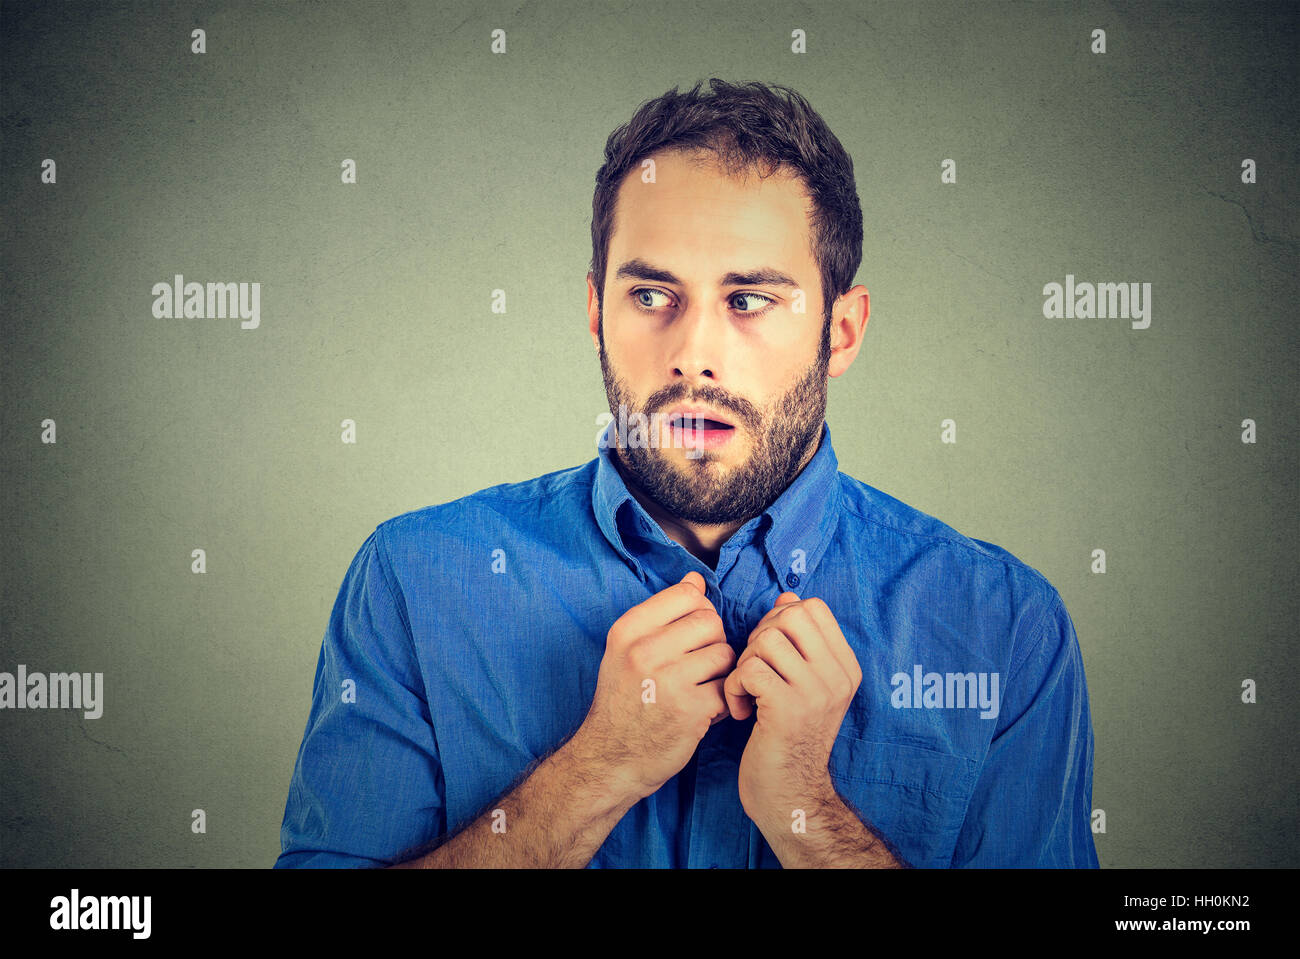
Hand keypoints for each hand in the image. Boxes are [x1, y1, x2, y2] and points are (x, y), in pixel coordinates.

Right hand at [573, 571, 735, 802]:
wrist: (611, 758)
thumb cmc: (624, 701)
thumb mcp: (628, 651)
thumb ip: (662, 614)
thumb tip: (695, 579)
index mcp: (628, 630)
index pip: (687, 595)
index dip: (699, 611)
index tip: (692, 633)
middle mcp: (644, 651)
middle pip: (710, 621)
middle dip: (713, 641)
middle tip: (700, 664)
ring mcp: (668, 681)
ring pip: (724, 653)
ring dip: (721, 671)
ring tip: (702, 686)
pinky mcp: (690, 710)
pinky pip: (727, 687)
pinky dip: (723, 699)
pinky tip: (705, 709)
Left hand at [724, 592, 861, 823]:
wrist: (789, 794)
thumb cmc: (788, 736)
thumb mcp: (803, 685)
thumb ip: (798, 642)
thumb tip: (788, 596)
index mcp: (845, 667)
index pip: (813, 607)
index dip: (781, 619)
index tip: (772, 653)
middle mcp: (837, 677)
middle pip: (790, 616)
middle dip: (761, 637)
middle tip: (756, 671)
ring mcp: (816, 693)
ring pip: (766, 641)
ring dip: (745, 664)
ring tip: (749, 693)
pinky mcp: (787, 710)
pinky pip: (748, 670)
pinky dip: (734, 688)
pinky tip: (743, 712)